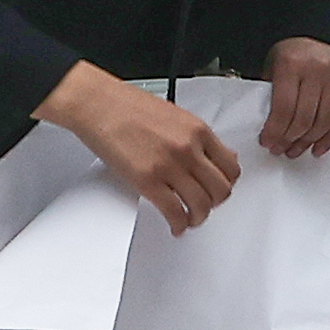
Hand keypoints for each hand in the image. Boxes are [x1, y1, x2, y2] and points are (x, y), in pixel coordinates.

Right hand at [35, 61, 240, 232]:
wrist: (99, 104)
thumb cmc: (128, 106)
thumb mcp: (175, 115)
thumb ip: (198, 137)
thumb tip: (216, 155)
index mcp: (197, 130)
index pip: (230, 166)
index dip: (227, 184)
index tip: (219, 189)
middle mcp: (188, 148)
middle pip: (220, 190)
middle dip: (215, 204)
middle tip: (205, 206)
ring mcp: (169, 165)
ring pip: (201, 205)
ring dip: (198, 218)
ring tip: (190, 219)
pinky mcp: (148, 181)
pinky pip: (174, 212)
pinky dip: (179, 224)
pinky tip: (175, 225)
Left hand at [260, 36, 329, 158]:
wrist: (319, 32)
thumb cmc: (293, 53)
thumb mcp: (273, 67)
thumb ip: (270, 95)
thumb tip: (268, 130)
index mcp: (291, 63)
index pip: (283, 108)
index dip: (275, 131)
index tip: (268, 142)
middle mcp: (317, 68)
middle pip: (303, 119)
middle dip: (289, 140)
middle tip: (280, 148)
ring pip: (323, 123)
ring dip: (308, 142)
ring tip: (297, 149)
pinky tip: (318, 147)